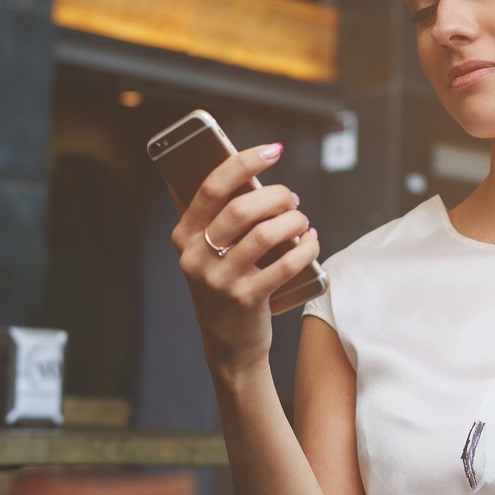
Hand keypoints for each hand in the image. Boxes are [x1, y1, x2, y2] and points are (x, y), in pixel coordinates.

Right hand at [170, 143, 319, 374]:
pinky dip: (304, 248)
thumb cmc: (224, 285)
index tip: (272, 150)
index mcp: (183, 236)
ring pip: (265, 234)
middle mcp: (195, 257)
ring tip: (302, 220)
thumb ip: (217, 215)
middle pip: (241, 209)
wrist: (228, 345)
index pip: (210, 187)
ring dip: (293, 221)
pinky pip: (284, 264)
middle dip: (277, 196)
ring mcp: (219, 281)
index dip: (244, 162)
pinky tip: (311, 243)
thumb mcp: (207, 252)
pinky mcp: (245, 300)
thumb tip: (242, 169)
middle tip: (292, 199)